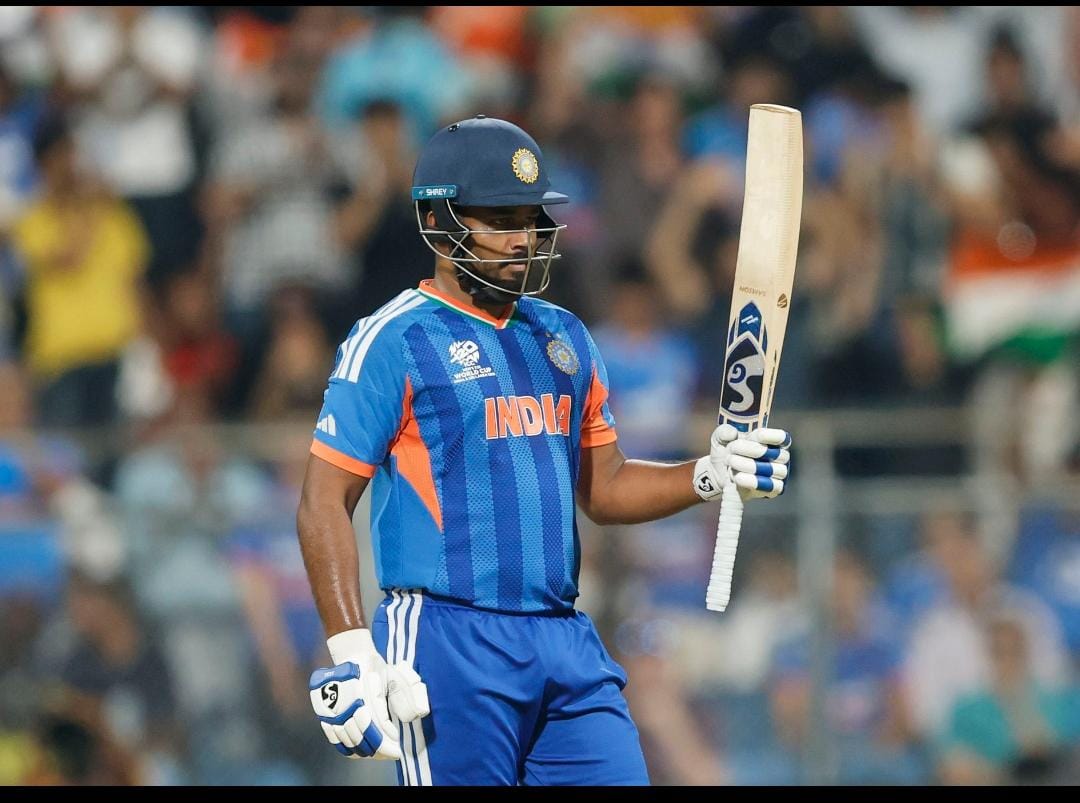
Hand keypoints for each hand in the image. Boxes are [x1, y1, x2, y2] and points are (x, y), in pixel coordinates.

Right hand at [309, 629, 429, 759]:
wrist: (351, 656)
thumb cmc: (375, 668)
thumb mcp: (394, 676)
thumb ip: (404, 696)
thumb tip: (414, 716)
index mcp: (362, 691)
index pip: (374, 724)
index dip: (386, 741)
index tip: (398, 748)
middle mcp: (344, 702)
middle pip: (360, 736)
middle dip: (379, 749)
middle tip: (392, 754)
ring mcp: (332, 709)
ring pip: (349, 740)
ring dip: (366, 751)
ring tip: (381, 754)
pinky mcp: (324, 714)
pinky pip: (335, 738)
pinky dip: (348, 749)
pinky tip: (361, 752)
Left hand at [693, 424, 790, 501]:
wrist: (717, 474)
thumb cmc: (725, 452)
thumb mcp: (720, 438)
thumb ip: (724, 431)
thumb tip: (732, 434)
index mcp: (772, 441)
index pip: (782, 438)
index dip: (773, 436)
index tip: (759, 436)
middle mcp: (780, 457)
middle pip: (776, 453)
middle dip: (752, 450)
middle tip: (732, 450)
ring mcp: (779, 474)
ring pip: (772, 470)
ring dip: (749, 465)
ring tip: (731, 462)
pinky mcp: (773, 489)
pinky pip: (770, 486)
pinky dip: (752, 481)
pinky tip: (738, 477)